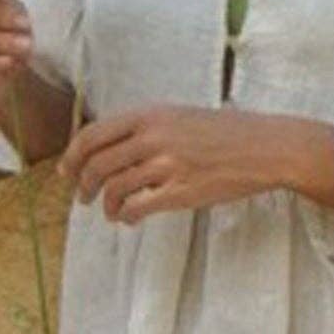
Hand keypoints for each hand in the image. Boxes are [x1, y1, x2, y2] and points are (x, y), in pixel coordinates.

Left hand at [63, 106, 333, 222]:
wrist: (266, 147)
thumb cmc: (225, 131)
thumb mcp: (180, 115)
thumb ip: (145, 127)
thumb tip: (111, 147)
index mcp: (150, 114)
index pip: (93, 135)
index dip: (73, 156)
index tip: (67, 171)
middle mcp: (153, 137)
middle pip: (97, 164)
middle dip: (83, 184)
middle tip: (83, 196)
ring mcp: (167, 165)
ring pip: (114, 189)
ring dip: (105, 204)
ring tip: (110, 211)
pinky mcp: (181, 192)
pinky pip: (137, 207)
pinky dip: (126, 216)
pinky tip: (129, 219)